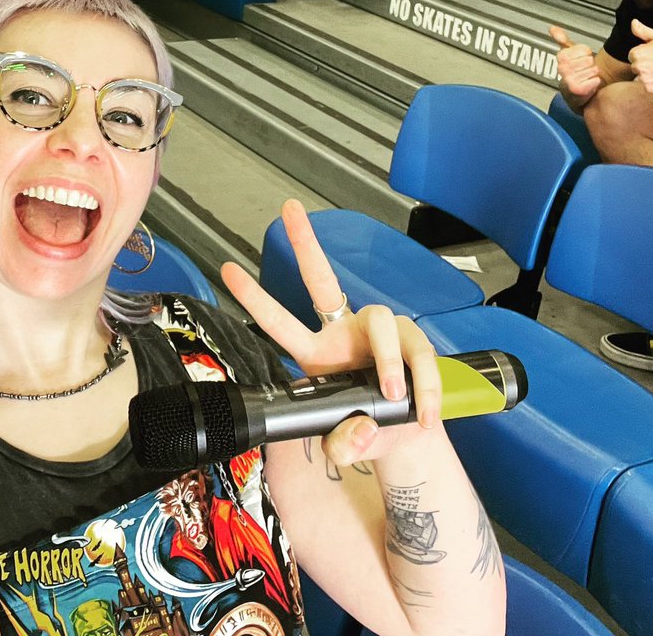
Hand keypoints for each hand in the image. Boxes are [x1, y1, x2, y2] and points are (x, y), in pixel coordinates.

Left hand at [222, 200, 441, 466]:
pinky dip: (425, 385)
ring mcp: (380, 331)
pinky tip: (424, 412)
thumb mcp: (351, 443)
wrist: (410, 435)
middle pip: (322, 279)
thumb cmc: (370, 428)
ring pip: (381, 321)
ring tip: (394, 396)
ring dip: (388, 360)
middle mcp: (344, 331)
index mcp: (317, 354)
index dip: (254, 297)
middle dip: (305, 243)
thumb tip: (356, 437)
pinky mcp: (413, 341)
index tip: (226, 270)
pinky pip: (420, 354)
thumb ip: (346, 443)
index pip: (280, 322)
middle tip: (289, 210)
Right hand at [549, 26, 602, 102]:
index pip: (585, 50)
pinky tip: (587, 86)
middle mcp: (563, 68)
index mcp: (562, 57)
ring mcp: (569, 79)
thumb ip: (562, 40)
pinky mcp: (577, 89)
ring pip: (593, 70)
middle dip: (589, 66)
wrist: (574, 94)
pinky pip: (595, 81)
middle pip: (590, 60)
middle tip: (582, 71)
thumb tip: (553, 28)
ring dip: (592, 75)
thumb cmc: (573, 73)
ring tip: (584, 78)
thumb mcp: (567, 54)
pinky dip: (594, 84)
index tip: (579, 61)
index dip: (585, 56)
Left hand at [629, 20, 652, 93]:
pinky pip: (647, 87)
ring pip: (641, 77)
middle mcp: (638, 66)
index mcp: (637, 53)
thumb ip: (643, 31)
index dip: (644, 55)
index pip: (632, 56)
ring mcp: (643, 78)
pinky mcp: (649, 88)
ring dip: (649, 76)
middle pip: (635, 67)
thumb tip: (633, 22)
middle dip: (645, 65)